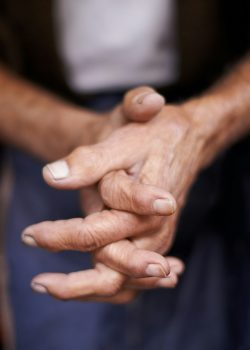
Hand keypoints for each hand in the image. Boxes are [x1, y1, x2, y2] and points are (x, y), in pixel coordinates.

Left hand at [22, 101, 205, 301]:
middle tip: (38, 282)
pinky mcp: (156, 242)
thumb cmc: (152, 136)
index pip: (97, 232)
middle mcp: (154, 229)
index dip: (60, 236)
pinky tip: (87, 290)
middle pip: (113, 268)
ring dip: (89, 290)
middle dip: (74, 281)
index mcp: (145, 206)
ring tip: (52, 288)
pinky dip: (111, 286)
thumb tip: (51, 176)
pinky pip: (134, 278)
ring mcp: (158, 239)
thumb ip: (89, 162)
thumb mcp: (121, 141)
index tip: (30, 235)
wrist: (185, 139)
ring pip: (124, 281)